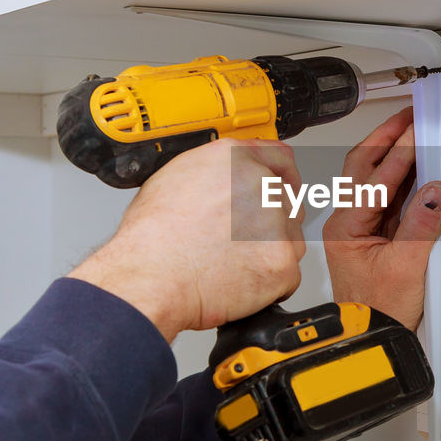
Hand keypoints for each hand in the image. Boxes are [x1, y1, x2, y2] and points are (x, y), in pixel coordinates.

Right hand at [70, 139, 305, 341]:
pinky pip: (287, 273)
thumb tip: (223, 181)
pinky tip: (238, 281)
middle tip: (241, 241)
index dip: (283, 175)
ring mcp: (276, 223)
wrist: (150, 279)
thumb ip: (214, 173)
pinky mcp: (282, 261)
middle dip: (271, 222)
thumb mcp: (174, 180)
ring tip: (230, 263)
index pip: (279, 157)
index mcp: (234, 159)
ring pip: (290, 238)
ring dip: (269, 251)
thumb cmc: (152, 239)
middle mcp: (260, 184)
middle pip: (287, 201)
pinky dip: (268, 282)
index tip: (285, 185)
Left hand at [323, 107, 440, 330]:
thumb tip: (434, 191)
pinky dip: (401, 173)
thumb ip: (420, 227)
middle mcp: (347, 222)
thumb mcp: (406, 269)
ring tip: (414, 129)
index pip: (375, 179)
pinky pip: (386, 193)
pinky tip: (419, 163)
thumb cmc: (376, 313)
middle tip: (410, 114)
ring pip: (373, 176)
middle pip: (363, 166)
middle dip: (387, 137)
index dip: (400, 152)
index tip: (419, 131)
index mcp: (346, 228)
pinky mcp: (375, 233)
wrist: (372, 339)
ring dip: (392, 151)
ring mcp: (359, 226)